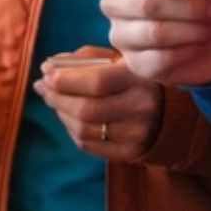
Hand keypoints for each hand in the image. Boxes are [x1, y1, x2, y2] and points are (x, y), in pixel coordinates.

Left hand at [30, 48, 161, 160]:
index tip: (46, 72)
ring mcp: (137, 133)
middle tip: (43, 87)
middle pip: (87, 109)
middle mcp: (142, 106)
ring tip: (53, 100)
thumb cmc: (132, 79)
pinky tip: (68, 116)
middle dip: (57, 98)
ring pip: (83, 129)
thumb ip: (85, 59)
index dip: (65, 79)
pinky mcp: (130, 152)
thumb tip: (49, 67)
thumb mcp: (118, 60)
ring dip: (60, 113)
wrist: (167, 112)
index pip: (97, 82)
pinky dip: (70, 128)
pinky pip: (88, 144)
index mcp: (139, 77)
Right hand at [102, 0, 210, 88]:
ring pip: (152, 33)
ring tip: (208, 28)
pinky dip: (182, 54)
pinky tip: (196, 47)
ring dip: (189, 31)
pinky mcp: (133, 63)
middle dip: (186, 9)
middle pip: (144, 5)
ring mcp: (121, 34)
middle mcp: (116, 2)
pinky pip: (155, 60)